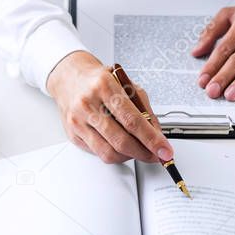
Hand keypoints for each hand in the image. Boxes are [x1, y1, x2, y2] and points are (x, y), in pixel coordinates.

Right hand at [47, 51, 173, 164]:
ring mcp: (78, 121)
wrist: (70, 78)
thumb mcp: (126, 85)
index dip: (151, 139)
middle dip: (143, 153)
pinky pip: (98, 153)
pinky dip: (115, 154)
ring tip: (138, 150)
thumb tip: (157, 135)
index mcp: (105, 86)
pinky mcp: (73, 135)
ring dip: (130, 156)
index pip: (132, 120)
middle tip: (155, 155)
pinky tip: (120, 146)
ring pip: (109, 153)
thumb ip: (144, 109)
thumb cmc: (100, 81)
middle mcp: (88, 104)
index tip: (164, 150)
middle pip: (121, 141)